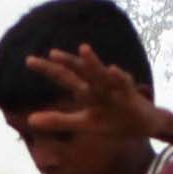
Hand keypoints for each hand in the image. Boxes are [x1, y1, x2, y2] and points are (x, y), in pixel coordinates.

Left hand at [22, 45, 161, 143]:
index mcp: (85, 90)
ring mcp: (114, 88)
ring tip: (83, 48)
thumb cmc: (112, 120)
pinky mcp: (130, 95)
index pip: (63, 76)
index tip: (29, 60)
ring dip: (93, 62)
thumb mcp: (83, 122)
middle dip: (68, 61)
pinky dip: (119, 77)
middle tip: (52, 53)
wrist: (143, 124)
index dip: (47, 69)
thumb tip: (29, 120)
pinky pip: (124, 84)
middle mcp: (97, 85)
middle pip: (80, 70)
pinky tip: (113, 70)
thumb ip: (58, 120)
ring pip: (102, 74)